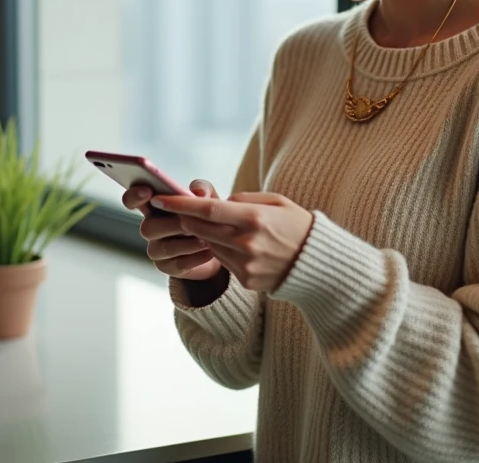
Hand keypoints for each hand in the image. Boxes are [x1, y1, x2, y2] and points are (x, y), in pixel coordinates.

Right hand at [123, 180, 222, 280]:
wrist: (219, 247)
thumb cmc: (206, 217)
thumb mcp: (208, 198)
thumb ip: (202, 189)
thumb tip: (197, 192)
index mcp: (155, 207)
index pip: (133, 200)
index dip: (134, 195)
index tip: (147, 191)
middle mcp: (151, 227)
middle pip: (147, 228)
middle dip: (172, 224)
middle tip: (194, 221)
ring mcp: (157, 249)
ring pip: (164, 247)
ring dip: (188, 243)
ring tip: (208, 238)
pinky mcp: (168, 267)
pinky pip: (178, 264)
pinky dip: (196, 257)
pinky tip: (210, 251)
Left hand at [148, 192, 312, 292]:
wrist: (318, 265)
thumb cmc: (297, 225)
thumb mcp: (276, 201)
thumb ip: (243, 199)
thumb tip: (216, 201)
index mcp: (255, 218)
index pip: (207, 210)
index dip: (180, 204)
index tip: (160, 198)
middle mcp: (247, 243)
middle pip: (200, 229)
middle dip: (185, 218)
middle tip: (175, 210)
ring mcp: (246, 264)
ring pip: (208, 245)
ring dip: (204, 235)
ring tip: (218, 226)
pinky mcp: (246, 280)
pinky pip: (223, 261)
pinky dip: (222, 250)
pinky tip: (235, 244)